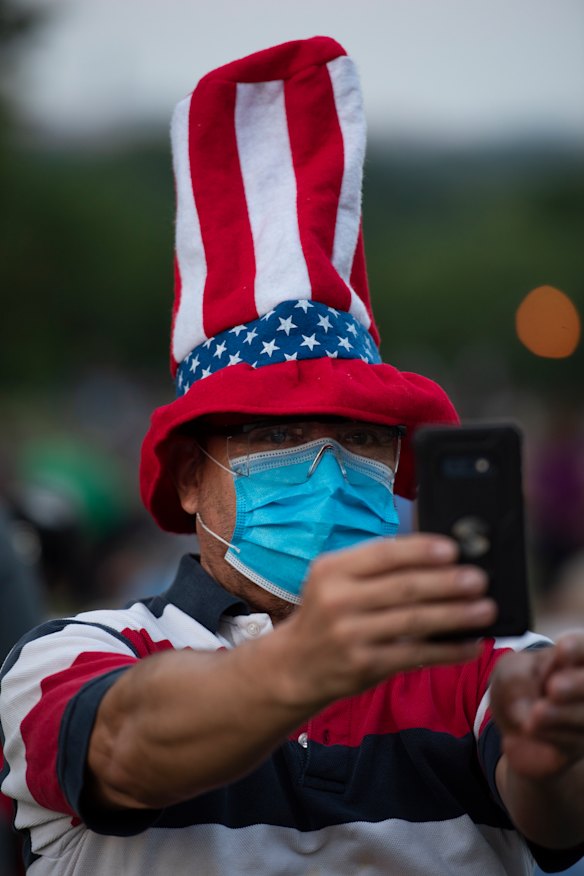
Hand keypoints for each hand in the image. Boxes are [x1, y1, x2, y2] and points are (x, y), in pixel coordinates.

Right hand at [275, 533, 496, 708]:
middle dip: (448, 583)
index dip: (421, 550)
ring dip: (456, 615)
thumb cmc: (327, 614)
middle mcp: (338, 600)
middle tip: (479, 580)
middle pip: (404, 587)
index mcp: (332, 569)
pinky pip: (415, 655)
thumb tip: (437, 558)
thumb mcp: (335, 581)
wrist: (295, 665)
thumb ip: (375, 568)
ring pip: (414, 621)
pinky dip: (447, 650)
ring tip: (486, 609)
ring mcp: (351, 635)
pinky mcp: (365, 666)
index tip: (453, 550)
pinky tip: (470, 645)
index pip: (383, 554)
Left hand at [490, 632, 583, 778]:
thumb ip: (521, 681)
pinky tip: (530, 728)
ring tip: (536, 713)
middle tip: (553, 687)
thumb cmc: (516, 685)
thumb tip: (532, 711)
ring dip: (562, 714)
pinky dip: (552, 734)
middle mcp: (583, 686)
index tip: (561, 651)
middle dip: (577, 685)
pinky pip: (572, 741)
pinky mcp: (578, 743)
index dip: (577, 649)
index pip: (583, 649)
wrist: (513, 723)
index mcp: (574, 658)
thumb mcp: (510, 672)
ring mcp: (583, 716)